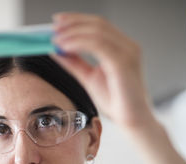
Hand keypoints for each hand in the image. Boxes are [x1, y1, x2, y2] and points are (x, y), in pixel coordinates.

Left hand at [52, 13, 155, 129]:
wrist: (132, 120)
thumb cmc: (116, 100)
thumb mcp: (88, 77)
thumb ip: (74, 62)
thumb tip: (55, 50)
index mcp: (122, 47)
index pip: (99, 25)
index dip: (77, 20)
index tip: (57, 22)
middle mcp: (127, 46)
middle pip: (98, 24)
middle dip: (72, 23)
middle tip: (53, 28)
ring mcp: (128, 52)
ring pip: (97, 32)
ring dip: (73, 33)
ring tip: (55, 39)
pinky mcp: (123, 63)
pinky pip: (98, 45)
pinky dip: (79, 43)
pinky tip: (65, 47)